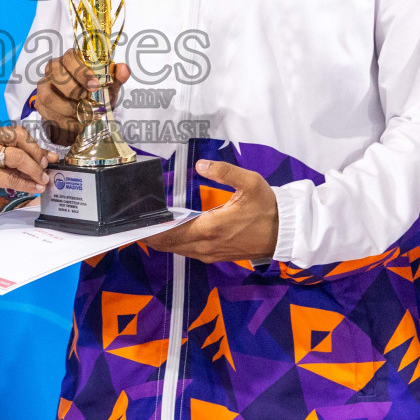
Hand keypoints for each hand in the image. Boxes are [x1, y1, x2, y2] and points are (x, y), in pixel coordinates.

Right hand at [0, 120, 55, 207]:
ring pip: (19, 158)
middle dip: (38, 153)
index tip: (47, 155)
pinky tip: (34, 188)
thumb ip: (2, 153)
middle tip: (46, 165)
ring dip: (35, 170)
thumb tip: (33, 161)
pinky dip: (26, 183)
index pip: (17, 132)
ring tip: (43, 179)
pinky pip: (11, 178)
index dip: (35, 145)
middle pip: (21, 139)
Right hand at [32, 49, 128, 146]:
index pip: (70, 56)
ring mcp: (44, 86)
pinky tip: (75, 121)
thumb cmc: (96, 95)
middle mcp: (54, 70)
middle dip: (72, 87)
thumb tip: (123, 69)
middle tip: (87, 99)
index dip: (81, 70)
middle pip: (54, 70)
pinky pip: (47, 112)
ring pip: (48, 94)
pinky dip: (63, 119)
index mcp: (71, 60)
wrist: (85, 115)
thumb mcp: (108, 87)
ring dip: (67, 106)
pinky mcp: (40, 103)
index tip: (95, 85)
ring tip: (82, 113)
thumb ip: (116, 78)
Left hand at [142, 160, 278, 263]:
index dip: (151, 230)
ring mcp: (211, 253)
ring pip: (178, 250)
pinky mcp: (217, 255)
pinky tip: (170, 235)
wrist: (285, 232)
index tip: (135, 225)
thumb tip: (201, 164)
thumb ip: (224, 171)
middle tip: (134, 225)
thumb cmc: (267, 207)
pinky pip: (189, 252)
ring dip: (163, 241)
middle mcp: (207, 244)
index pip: (171, 232)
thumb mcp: (250, 182)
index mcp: (211, 227)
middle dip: (151, 236)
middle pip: (170, 244)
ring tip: (147, 229)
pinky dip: (176, 245)